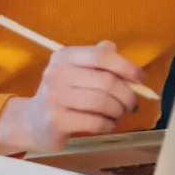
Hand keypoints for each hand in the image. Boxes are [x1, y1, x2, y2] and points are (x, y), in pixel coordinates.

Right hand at [0, 42, 143, 153]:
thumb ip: (97, 59)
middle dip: (127, 94)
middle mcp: (57, 73)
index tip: (141, 79)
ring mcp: (54, 97)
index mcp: (64, 56)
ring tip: (119, 114)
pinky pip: (95, 122)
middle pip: (106, 81)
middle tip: (132, 104)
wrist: (33, 122)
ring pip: (102, 102)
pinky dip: (108, 124)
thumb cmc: (63, 94)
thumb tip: (118, 50)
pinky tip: (108, 124)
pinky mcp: (56, 120)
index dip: (126, 66)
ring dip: (118, 110)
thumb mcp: (76, 70)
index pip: (101, 55)